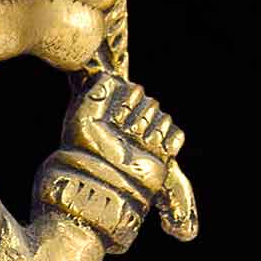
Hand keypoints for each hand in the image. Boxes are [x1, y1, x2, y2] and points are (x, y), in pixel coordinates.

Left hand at [63, 75, 183, 198]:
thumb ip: (95, 91)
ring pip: (164, 119)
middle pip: (153, 104)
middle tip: (123, 136)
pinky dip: (169, 141)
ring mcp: (148, 139)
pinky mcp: (163, 153)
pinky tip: (152, 149)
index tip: (112, 119)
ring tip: (134, 147)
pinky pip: (177, 135)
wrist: (101, 179)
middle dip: (138, 118)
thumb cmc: (86, 148)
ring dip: (151, 132)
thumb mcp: (83, 114)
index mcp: (116, 113)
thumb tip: (110, 81)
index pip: (136, 91)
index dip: (126, 103)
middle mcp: (133, 125)